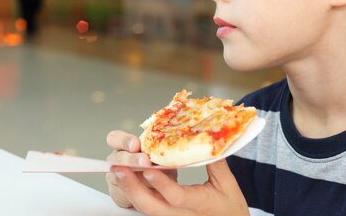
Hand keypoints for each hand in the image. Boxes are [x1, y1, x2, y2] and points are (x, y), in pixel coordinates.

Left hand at [105, 131, 249, 215]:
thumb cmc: (230, 207)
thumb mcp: (228, 184)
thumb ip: (216, 162)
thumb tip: (207, 137)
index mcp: (200, 204)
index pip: (177, 196)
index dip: (161, 183)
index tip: (149, 168)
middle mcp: (181, 215)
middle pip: (152, 206)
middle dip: (133, 188)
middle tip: (119, 168)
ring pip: (145, 208)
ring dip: (129, 189)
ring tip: (115, 170)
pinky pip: (147, 208)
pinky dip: (133, 194)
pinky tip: (124, 178)